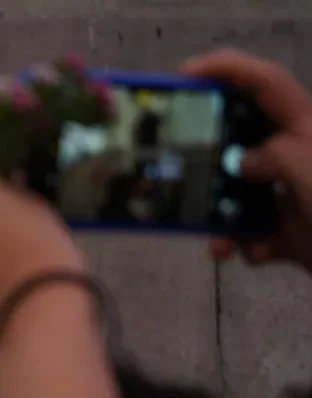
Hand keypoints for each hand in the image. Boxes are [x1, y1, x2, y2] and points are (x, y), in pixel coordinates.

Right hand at [182, 50, 311, 270]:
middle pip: (241, 140)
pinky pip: (253, 234)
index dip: (226, 68)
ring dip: (221, 219)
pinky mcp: (292, 232)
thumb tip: (244, 164)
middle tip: (175, 159)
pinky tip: (249, 253)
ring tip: (218, 241)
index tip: (183, 76)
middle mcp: (297, 155)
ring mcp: (293, 194)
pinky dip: (245, 246)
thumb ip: (272, 155)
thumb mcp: (306, 167)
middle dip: (207, 156)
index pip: (265, 83)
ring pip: (240, 196)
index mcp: (305, 129)